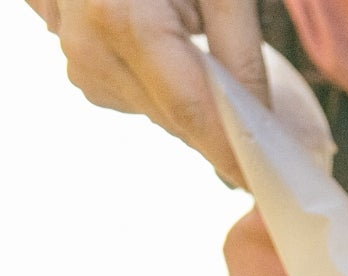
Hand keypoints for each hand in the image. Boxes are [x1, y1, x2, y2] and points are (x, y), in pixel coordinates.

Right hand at [25, 0, 265, 186]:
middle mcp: (90, 50)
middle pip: (177, 119)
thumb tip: (263, 122)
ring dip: (194, 103)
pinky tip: (174, 48)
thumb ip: (239, 49)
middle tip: (266, 129)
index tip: (267, 183)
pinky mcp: (81, 67)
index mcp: (121, 20)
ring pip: (159, 114)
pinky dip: (166, 87)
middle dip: (222, 127)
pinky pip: (139, 98)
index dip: (232, 152)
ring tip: (203, 50)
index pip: (192, 111)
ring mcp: (79, 62)